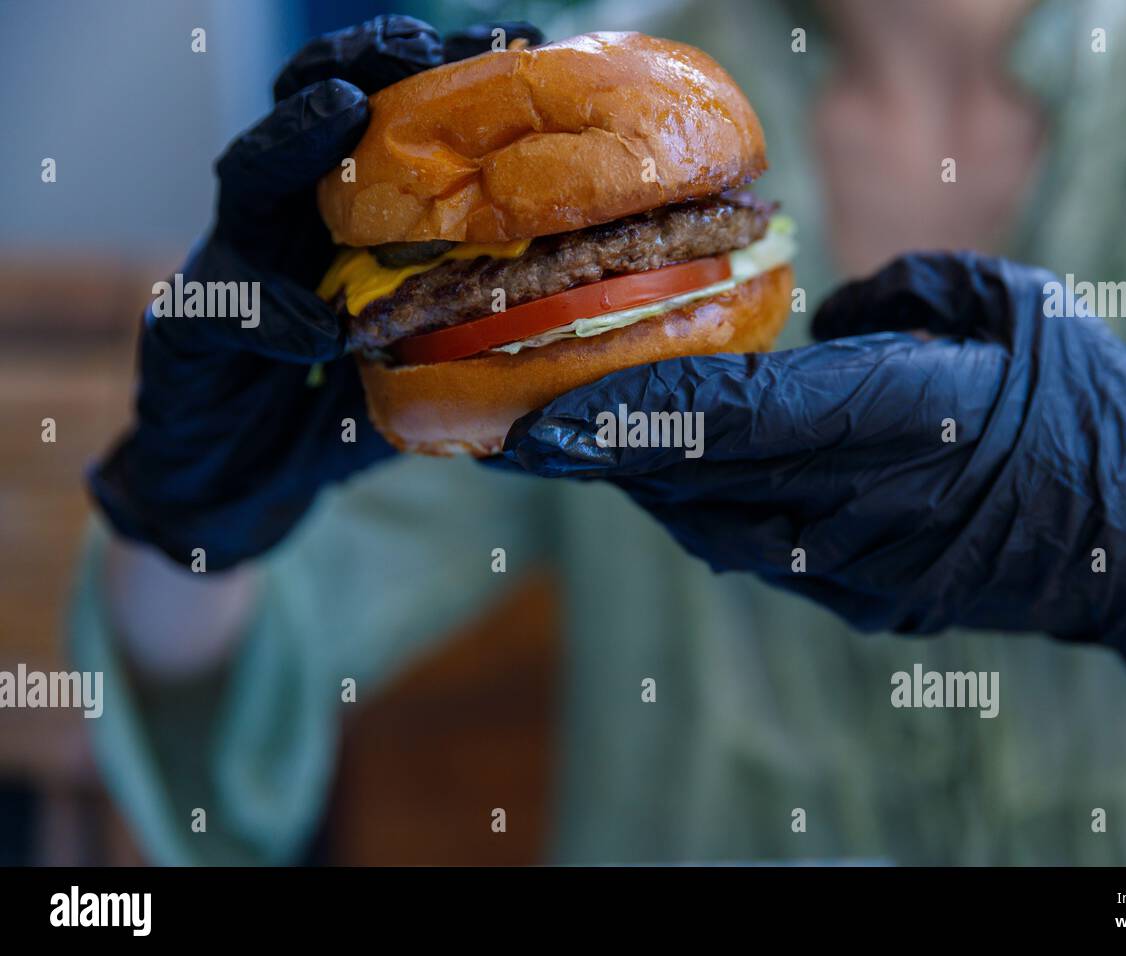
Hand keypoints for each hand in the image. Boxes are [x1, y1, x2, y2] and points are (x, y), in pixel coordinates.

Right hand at [89, 16, 540, 570]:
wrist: (246, 482)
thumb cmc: (340, 408)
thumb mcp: (419, 355)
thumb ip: (467, 318)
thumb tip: (574, 294)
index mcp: (342, 221)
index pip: (382, 131)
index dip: (435, 82)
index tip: (507, 46)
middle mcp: (284, 223)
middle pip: (307, 120)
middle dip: (356, 69)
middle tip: (412, 42)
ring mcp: (231, 266)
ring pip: (247, 177)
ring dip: (293, 141)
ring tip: (341, 110)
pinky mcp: (189, 326)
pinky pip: (222, 308)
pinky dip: (269, 315)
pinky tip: (314, 331)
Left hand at [498, 253, 1125, 681]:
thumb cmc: (1084, 406)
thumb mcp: (1004, 305)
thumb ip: (897, 296)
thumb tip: (820, 321)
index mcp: (904, 413)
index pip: (738, 413)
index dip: (638, 410)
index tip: (556, 408)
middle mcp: (867, 500)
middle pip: (704, 481)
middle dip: (610, 458)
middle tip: (529, 436)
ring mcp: (863, 566)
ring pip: (719, 531)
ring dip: (647, 492)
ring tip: (587, 455)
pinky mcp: (868, 600)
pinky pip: (763, 558)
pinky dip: (705, 520)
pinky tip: (672, 490)